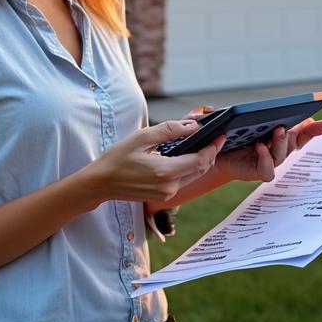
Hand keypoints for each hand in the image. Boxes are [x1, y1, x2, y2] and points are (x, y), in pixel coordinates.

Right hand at [82, 119, 224, 203]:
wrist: (101, 182)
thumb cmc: (118, 158)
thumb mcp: (142, 137)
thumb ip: (170, 130)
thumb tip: (192, 125)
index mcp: (166, 172)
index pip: (200, 160)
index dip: (213, 147)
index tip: (220, 135)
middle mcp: (170, 187)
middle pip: (200, 169)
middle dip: (209, 153)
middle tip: (213, 137)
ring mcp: (167, 194)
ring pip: (193, 175)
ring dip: (199, 160)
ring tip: (200, 143)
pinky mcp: (163, 197)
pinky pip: (183, 181)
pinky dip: (188, 168)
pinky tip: (185, 156)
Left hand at [208, 115, 321, 182]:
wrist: (213, 151)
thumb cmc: (230, 133)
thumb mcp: (243, 119)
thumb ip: (259, 112)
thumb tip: (273, 108)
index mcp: (278, 135)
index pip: (301, 132)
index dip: (315, 129)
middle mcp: (277, 149)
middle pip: (293, 141)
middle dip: (294, 132)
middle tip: (288, 122)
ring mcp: (269, 161)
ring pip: (282, 155)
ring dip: (281, 142)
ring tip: (277, 130)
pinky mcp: (258, 171)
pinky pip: (268, 169)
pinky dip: (265, 158)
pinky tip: (259, 146)